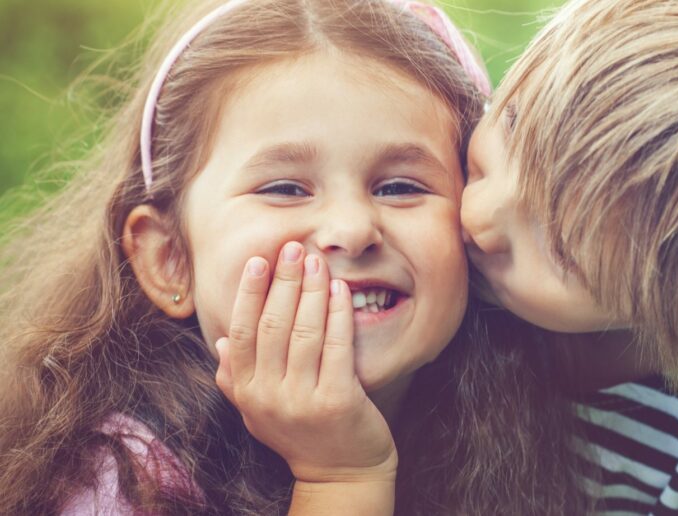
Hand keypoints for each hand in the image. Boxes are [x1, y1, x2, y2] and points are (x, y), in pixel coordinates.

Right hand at [214, 242, 396, 484]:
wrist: (341, 475)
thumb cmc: (301, 436)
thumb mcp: (258, 412)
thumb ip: (236, 380)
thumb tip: (219, 343)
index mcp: (246, 393)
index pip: (241, 332)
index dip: (249, 293)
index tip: (259, 260)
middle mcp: (268, 397)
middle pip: (271, 326)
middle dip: (281, 281)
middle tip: (291, 248)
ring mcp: (302, 400)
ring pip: (303, 332)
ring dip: (310, 290)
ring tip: (315, 261)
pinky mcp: (337, 401)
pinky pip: (337, 346)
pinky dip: (338, 314)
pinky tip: (341, 290)